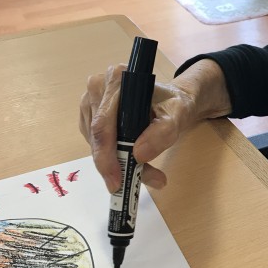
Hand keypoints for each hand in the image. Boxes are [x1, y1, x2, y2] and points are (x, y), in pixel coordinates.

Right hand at [79, 59, 230, 192]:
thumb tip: (139, 154)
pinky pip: (94, 142)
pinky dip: (110, 157)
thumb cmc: (173, 104)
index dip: (107, 155)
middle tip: (126, 187)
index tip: (117, 180)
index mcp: (117, 80)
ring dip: (113, 163)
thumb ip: (162, 133)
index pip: (103, 124)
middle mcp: (98, 87)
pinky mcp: (89, 115)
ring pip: (94, 142)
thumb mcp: (178, 116)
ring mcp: (90, 101)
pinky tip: (129, 161)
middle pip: (97, 135)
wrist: (171, 101)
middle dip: (111, 165)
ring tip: (142, 173)